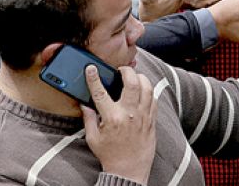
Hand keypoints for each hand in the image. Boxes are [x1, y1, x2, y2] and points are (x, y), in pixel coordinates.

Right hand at [82, 65, 156, 183]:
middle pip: (131, 82)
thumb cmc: (110, 155)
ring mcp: (143, 115)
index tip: (91, 68)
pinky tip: (142, 90)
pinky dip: (148, 90)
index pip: (101, 93)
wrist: (129, 170)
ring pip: (147, 87)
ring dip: (140, 78)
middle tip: (121, 69)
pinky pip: (154, 98)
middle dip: (126, 71)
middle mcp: (130, 114)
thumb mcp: (93, 138)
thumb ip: (89, 119)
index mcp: (112, 118)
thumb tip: (85, 104)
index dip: (94, 79)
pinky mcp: (152, 119)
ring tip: (133, 77)